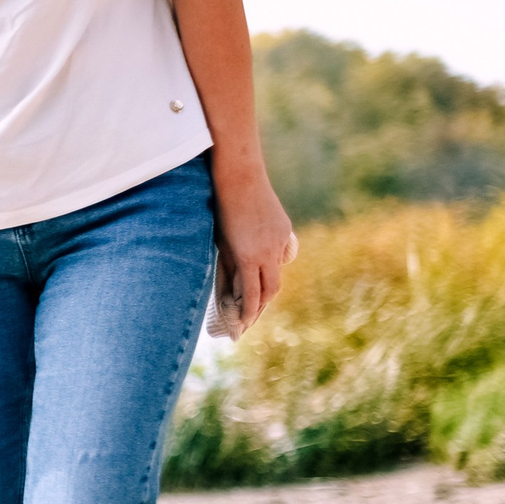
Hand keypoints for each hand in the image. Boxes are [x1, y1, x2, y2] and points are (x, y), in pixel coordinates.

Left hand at [212, 164, 294, 335]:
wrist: (239, 175)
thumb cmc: (220, 209)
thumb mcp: (220, 243)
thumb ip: (229, 268)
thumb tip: (232, 295)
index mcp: (248, 257)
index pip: (253, 295)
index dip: (248, 314)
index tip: (239, 328)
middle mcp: (268, 252)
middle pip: (271, 290)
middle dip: (259, 309)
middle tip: (246, 323)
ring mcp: (280, 241)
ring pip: (277, 274)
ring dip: (266, 290)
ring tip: (253, 303)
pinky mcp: (284, 230)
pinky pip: (279, 256)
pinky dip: (270, 268)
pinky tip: (261, 274)